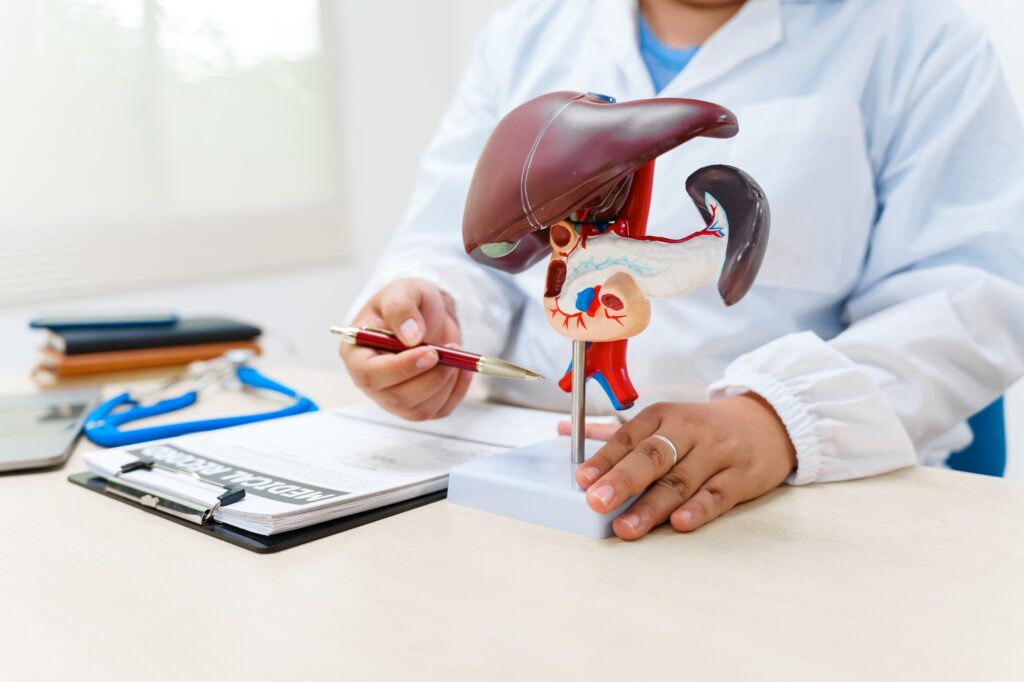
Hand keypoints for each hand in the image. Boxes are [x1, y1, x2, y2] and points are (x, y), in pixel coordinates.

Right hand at [340, 278, 471, 420]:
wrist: (427, 314)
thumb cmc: (408, 302)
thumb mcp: (403, 290)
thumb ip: (401, 307)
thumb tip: (411, 336)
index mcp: (357, 354)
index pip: (370, 375)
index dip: (401, 368)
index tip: (430, 353)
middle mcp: (372, 382)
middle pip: (397, 398)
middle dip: (430, 377)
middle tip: (451, 350)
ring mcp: (394, 398)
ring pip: (420, 409)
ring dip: (446, 383)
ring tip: (455, 353)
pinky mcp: (418, 406)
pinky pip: (440, 410)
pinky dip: (457, 391)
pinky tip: (462, 368)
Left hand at [557, 394, 795, 539]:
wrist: (767, 422)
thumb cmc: (703, 428)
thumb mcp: (663, 422)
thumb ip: (615, 434)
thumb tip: (564, 433)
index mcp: (663, 417)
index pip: (628, 438)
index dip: (604, 459)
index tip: (582, 479)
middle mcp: (688, 432)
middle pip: (652, 457)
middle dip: (622, 480)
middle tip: (597, 502)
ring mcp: (716, 454)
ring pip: (681, 481)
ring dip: (652, 506)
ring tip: (627, 526)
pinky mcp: (741, 476)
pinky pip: (718, 494)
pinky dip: (698, 509)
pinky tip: (680, 524)